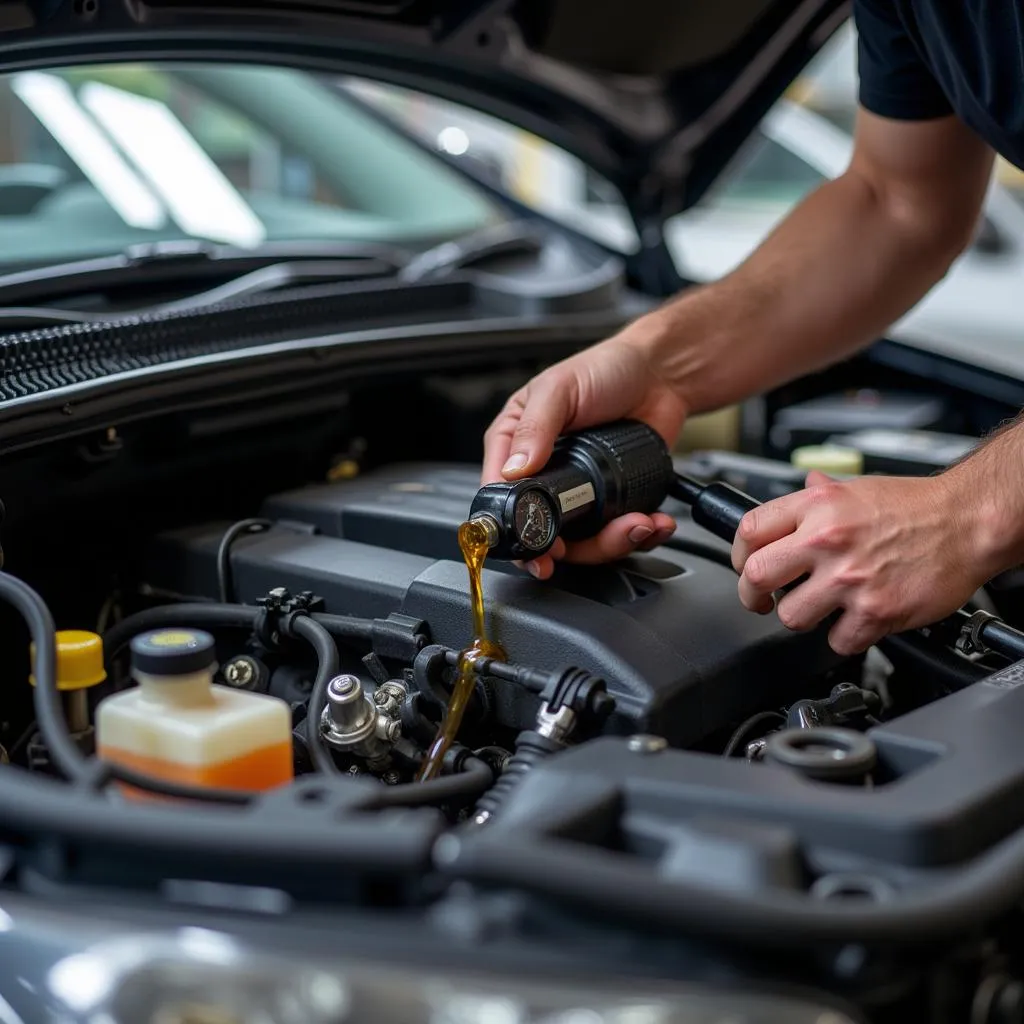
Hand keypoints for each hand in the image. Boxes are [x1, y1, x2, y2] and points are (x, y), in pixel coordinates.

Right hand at [481, 328, 685, 577]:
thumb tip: (514, 469)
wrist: (660, 375)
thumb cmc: (604, 370)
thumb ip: (534, 428)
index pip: (500, 498)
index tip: (537, 548)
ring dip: (614, 543)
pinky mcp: (612, 501)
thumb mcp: (559, 389)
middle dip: (571, 549)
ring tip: (638, 524)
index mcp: (515, 446)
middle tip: (595, 542)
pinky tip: (653, 523)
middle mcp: (544, 474)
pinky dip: (640, 537)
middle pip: (542, 534)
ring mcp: (579, 493)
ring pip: (583, 543)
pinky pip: (618, 535)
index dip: (515, 530)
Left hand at [732, 470, 991, 654]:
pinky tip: (855, 620)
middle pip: (755, 576)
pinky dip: (844, 637)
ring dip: (801, 618)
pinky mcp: (875, 610)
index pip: (748, 530)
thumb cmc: (918, 506)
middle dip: (751, 595)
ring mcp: (849, 577)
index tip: (745, 566)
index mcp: (816, 506)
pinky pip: (837, 640)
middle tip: (761, 600)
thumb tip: (802, 486)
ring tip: (819, 607)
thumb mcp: (857, 487)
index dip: (738, 554)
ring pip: (790, 616)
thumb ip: (820, 493)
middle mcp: (826, 539)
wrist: (969, 521)